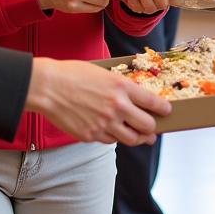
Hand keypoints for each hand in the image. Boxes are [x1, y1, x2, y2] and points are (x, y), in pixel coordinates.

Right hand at [26, 58, 170, 144]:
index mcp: (121, 87)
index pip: (153, 103)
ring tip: (140, 137)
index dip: (163, 109)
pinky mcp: (92, 136)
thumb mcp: (103, 72)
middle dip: (152, 127)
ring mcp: (105, 124)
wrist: (48, 87)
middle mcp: (117, 107)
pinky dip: (115, 137)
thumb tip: (134, 96)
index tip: (166, 110)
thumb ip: (120, 86)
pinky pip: (111, 141)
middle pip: (147, 126)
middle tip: (152, 127)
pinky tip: (114, 132)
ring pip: (132, 139)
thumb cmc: (73, 74)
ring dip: (138, 138)